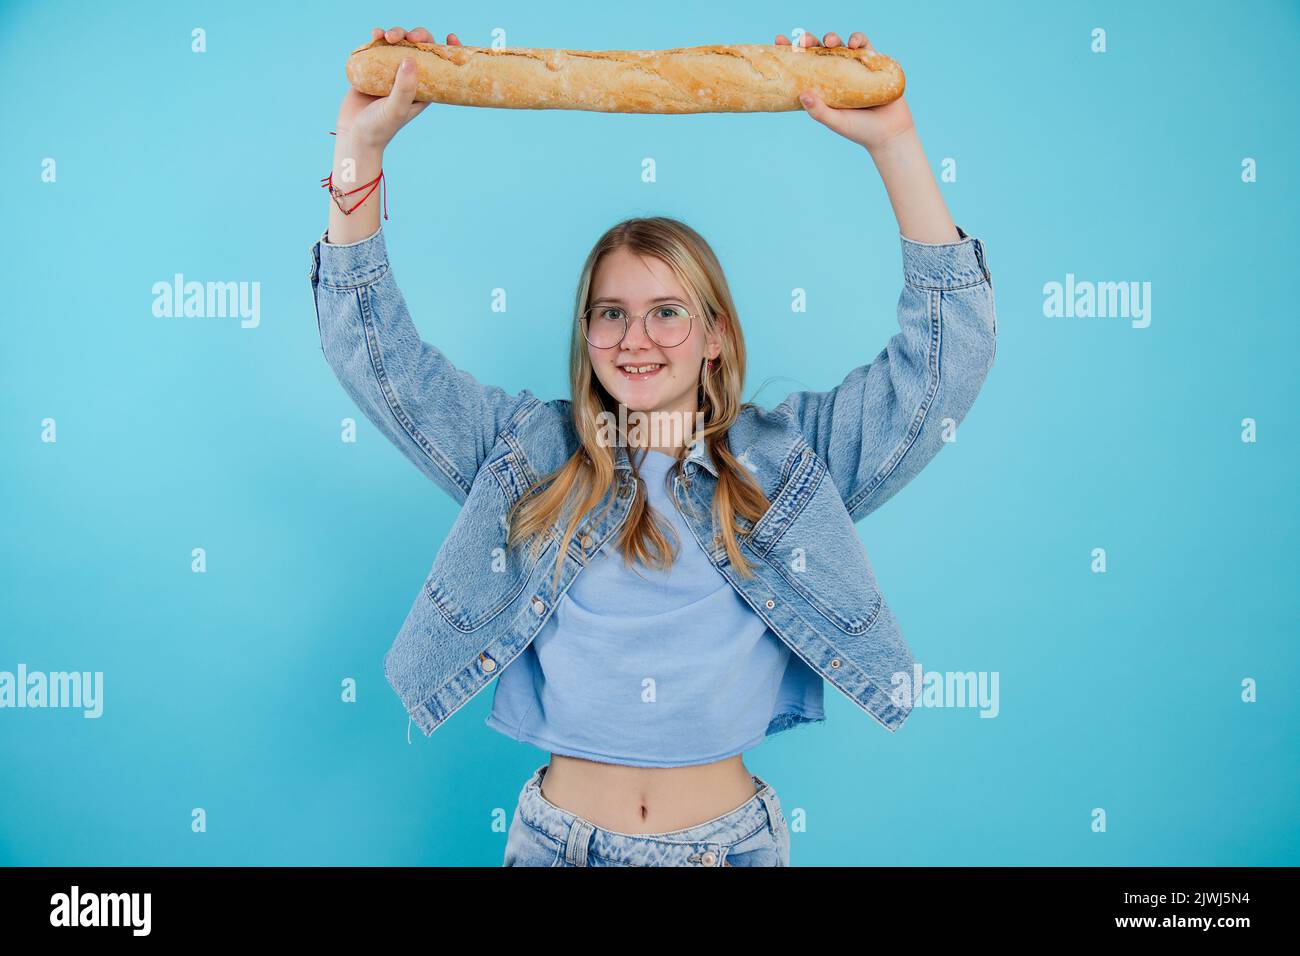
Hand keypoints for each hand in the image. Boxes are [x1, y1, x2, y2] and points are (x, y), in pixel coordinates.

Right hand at [336, 26, 459, 151]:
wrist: (353, 134)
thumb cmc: (379, 128)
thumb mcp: (396, 109)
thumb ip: (405, 87)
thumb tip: (411, 58)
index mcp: (423, 88)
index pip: (441, 65)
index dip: (449, 50)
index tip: (451, 37)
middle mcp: (409, 78)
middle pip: (419, 48)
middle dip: (417, 36)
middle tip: (410, 37)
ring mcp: (390, 72)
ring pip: (399, 43)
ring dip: (396, 33)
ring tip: (386, 36)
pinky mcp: (372, 68)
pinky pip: (378, 47)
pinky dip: (377, 37)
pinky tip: (375, 35)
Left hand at [777, 31, 914, 152]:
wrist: (890, 133)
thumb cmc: (860, 131)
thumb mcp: (836, 122)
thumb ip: (820, 111)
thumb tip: (802, 94)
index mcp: (823, 87)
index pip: (803, 66)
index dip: (792, 52)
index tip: (780, 41)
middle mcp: (837, 74)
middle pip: (819, 51)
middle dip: (809, 42)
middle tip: (803, 41)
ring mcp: (854, 67)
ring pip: (839, 45)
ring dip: (832, 38)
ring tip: (829, 41)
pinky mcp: (873, 63)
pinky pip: (865, 45)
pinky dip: (858, 39)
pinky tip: (854, 43)